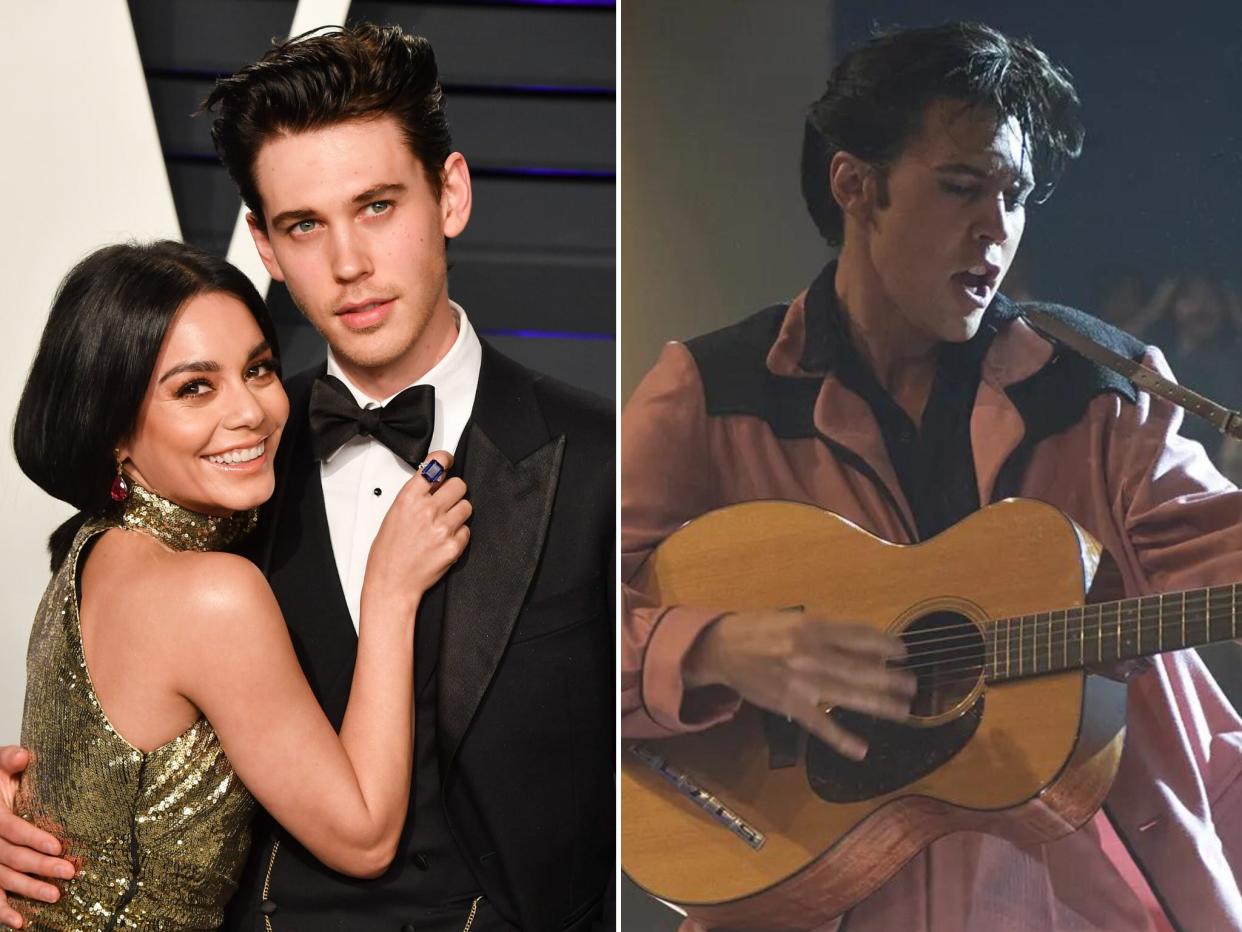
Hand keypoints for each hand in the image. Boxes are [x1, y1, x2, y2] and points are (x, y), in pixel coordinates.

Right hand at [0, 746, 74, 928]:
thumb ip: (8, 759)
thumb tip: (22, 755)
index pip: (12, 829)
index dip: (33, 838)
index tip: (58, 846)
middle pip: (12, 857)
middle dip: (41, 866)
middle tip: (69, 872)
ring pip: (3, 877)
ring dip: (28, 889)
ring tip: (55, 896)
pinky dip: (1, 910)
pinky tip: (20, 922)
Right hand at [363, 452, 470, 616]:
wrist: (391, 583)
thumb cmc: (387, 553)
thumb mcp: (393, 515)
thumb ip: (414, 496)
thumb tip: (431, 482)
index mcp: (409, 498)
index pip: (436, 465)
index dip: (445, 460)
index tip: (448, 461)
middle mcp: (428, 510)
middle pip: (459, 485)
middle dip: (454, 492)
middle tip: (446, 501)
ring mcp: (443, 528)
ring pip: (466, 506)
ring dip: (458, 513)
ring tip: (444, 524)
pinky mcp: (454, 546)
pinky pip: (467, 531)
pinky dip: (459, 535)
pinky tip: (444, 540)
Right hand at [683, 611, 915, 760]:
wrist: (722, 649)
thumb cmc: (760, 629)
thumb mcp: (794, 619)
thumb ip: (826, 632)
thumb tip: (865, 648)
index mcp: (811, 627)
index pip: (859, 636)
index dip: (885, 644)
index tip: (902, 651)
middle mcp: (809, 654)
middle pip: (860, 669)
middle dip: (890, 678)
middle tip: (912, 685)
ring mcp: (801, 682)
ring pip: (848, 696)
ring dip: (879, 705)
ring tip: (902, 711)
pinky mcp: (790, 705)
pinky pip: (820, 725)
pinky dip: (841, 739)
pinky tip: (861, 750)